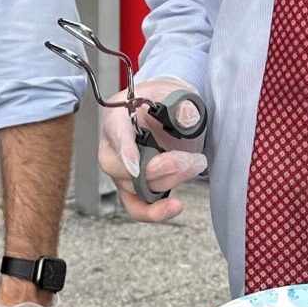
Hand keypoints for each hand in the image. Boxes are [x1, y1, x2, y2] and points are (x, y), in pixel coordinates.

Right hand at [95, 77, 206, 221]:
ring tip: (196, 163)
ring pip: (134, 188)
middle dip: (161, 169)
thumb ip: (182, 105)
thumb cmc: (167, 101)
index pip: (115, 133)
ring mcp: (120, 169)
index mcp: (117, 114)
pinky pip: (135, 207)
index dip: (124, 150)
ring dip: (170, 182)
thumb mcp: (177, 93)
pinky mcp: (131, 187)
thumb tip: (186, 117)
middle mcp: (111, 144)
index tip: (136, 165)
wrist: (169, 111)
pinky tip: (175, 206)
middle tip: (193, 160)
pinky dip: (154, 212)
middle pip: (122, 168)